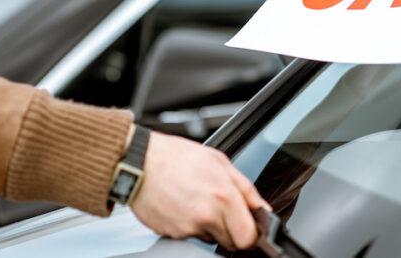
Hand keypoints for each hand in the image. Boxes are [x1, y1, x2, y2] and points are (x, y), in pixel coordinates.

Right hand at [130, 132, 268, 250]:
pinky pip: (190, 235)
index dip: (251, 234)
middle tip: (222, 212)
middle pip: (232, 242)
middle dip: (232, 231)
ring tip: (197, 201)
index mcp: (224, 195)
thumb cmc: (177, 157)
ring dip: (210, 227)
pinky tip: (183, 205)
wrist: (138, 163)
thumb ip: (246, 188)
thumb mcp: (219, 162)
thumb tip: (262, 207)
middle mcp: (207, 215)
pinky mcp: (172, 233)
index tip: (250, 227)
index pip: (248, 236)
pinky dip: (190, 225)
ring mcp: (188, 227)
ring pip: (210, 239)